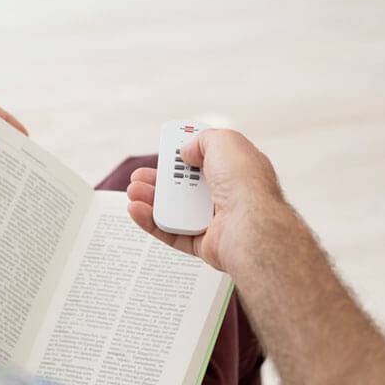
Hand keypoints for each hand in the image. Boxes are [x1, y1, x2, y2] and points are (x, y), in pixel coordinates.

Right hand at [127, 129, 285, 272]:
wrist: (251, 229)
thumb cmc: (246, 186)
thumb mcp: (225, 142)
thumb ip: (203, 139)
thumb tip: (187, 151)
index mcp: (237, 171)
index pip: (208, 159)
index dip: (187, 154)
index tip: (167, 150)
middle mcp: (228, 196)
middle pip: (186, 186)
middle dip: (160, 179)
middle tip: (140, 175)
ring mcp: (215, 221)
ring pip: (176, 210)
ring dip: (151, 199)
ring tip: (133, 191)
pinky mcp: (203, 245)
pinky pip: (172, 233)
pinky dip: (152, 222)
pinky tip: (137, 210)